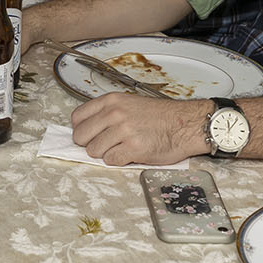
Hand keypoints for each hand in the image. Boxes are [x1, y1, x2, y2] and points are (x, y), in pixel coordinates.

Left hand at [69, 92, 212, 166]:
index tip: (90, 135)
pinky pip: (110, 161)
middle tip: (104, 145)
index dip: (82, 130)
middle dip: (90, 144)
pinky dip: (118, 161)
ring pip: (93, 151)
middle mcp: (115, 113)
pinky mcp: (133, 148)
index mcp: (111, 101)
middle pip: (80, 136)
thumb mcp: (130, 104)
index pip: (77, 117)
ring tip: (121, 148)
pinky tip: (130, 153)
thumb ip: (108, 113)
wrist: (185, 124)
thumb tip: (88, 129)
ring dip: (105, 153)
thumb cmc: (161, 117)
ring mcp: (123, 131)